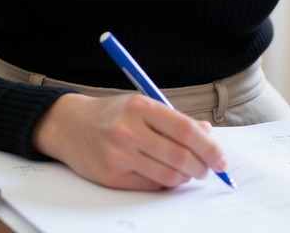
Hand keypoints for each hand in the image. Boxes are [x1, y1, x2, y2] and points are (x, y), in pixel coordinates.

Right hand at [32, 92, 229, 189]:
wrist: (69, 125)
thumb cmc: (111, 113)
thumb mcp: (142, 105)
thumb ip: (174, 119)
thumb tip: (207, 134)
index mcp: (141, 107)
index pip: (185, 130)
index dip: (209, 147)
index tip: (221, 159)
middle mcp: (129, 130)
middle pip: (180, 156)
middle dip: (202, 167)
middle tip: (209, 169)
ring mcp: (119, 154)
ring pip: (168, 174)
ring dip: (185, 177)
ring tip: (188, 171)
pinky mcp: (111, 175)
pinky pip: (150, 185)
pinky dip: (165, 182)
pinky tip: (165, 174)